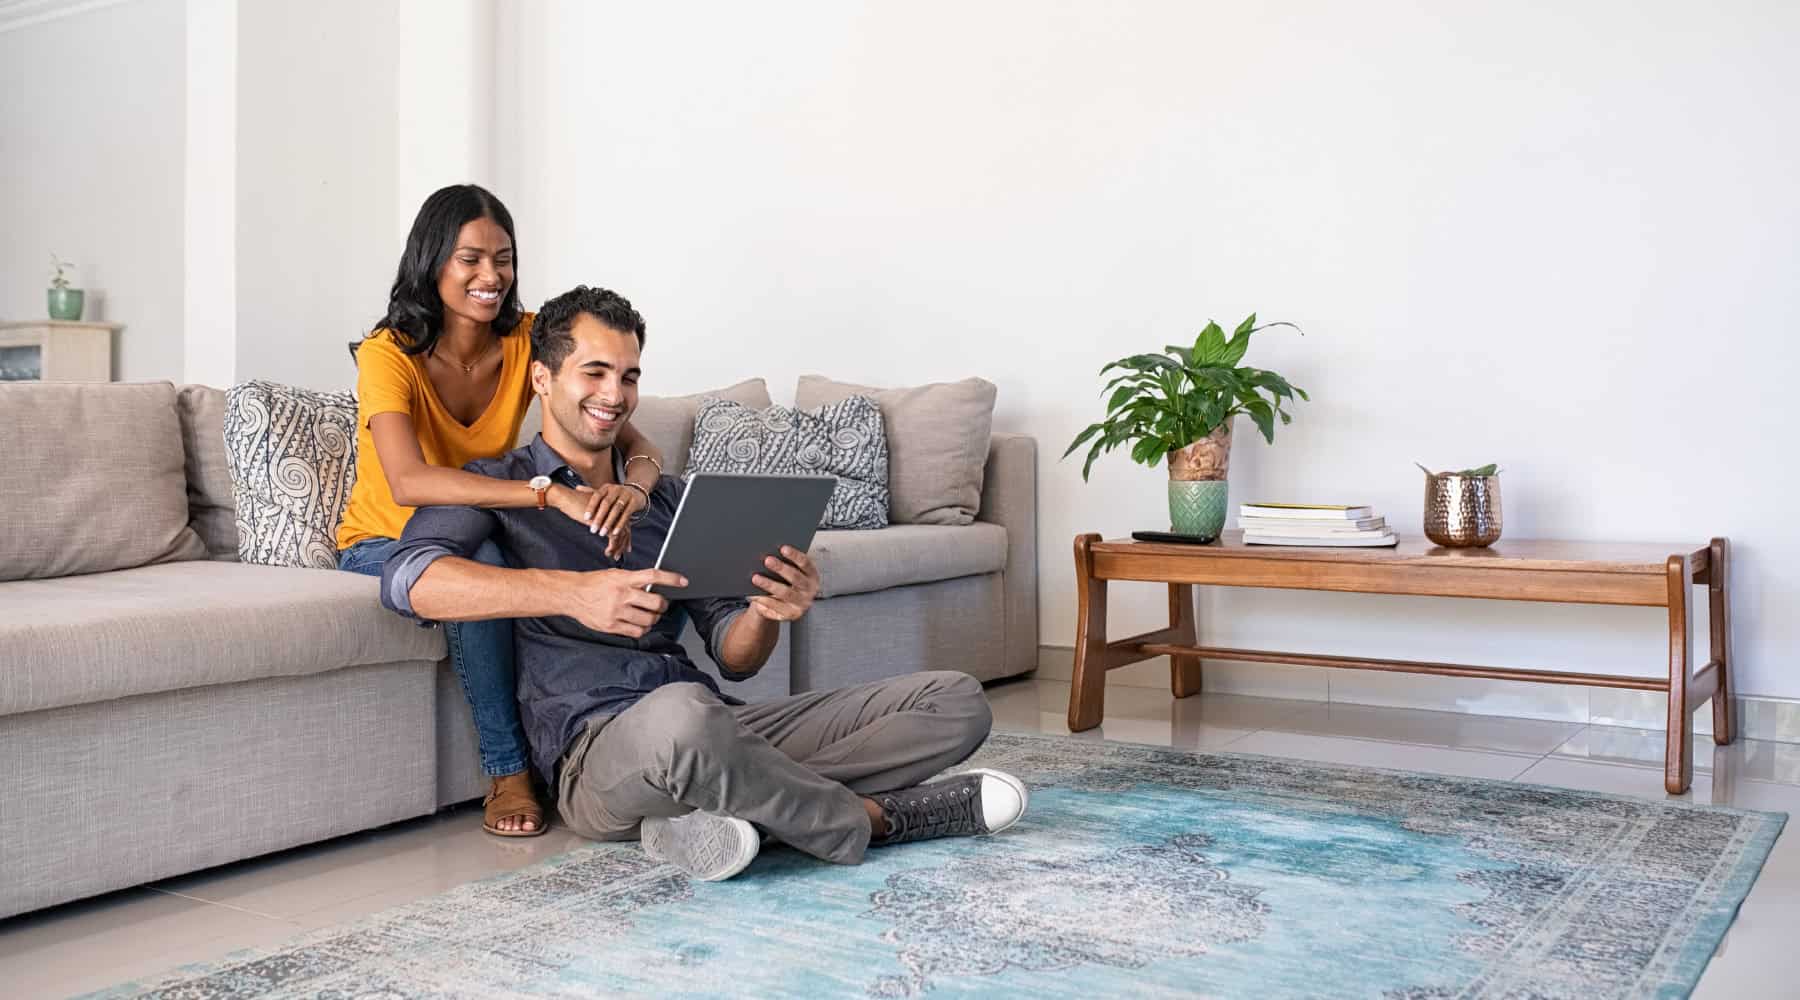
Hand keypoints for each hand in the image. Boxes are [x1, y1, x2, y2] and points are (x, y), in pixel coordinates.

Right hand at [548, 485, 644, 558]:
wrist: (568, 498)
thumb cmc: (575, 503)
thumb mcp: (590, 510)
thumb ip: (596, 516)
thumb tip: (597, 526)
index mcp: (612, 506)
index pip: (624, 523)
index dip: (625, 536)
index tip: (624, 546)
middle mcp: (615, 511)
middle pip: (625, 529)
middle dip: (624, 543)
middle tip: (620, 555)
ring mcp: (611, 516)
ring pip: (621, 535)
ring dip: (618, 547)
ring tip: (613, 556)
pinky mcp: (605, 522)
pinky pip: (614, 537)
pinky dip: (612, 546)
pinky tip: (607, 552)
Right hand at [564, 568, 687, 637]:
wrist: (572, 594)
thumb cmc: (594, 583)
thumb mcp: (615, 575)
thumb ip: (633, 580)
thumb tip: (654, 586)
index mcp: (624, 579)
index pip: (653, 576)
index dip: (671, 579)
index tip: (683, 581)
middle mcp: (621, 594)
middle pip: (655, 602)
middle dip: (663, 605)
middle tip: (661, 605)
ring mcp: (617, 611)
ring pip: (649, 619)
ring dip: (654, 618)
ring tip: (650, 615)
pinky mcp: (612, 626)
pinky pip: (637, 632)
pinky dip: (643, 629)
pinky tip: (640, 625)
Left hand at [748, 546, 819, 621]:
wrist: (784, 604)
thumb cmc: (785, 582)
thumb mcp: (789, 572)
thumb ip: (784, 564)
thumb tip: (769, 554)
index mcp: (812, 575)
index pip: (805, 563)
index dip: (795, 555)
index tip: (783, 548)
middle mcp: (810, 590)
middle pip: (796, 578)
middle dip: (781, 568)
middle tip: (767, 560)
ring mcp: (802, 604)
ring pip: (785, 593)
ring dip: (770, 585)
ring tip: (755, 578)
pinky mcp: (791, 615)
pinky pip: (776, 607)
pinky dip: (765, 600)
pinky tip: (754, 594)